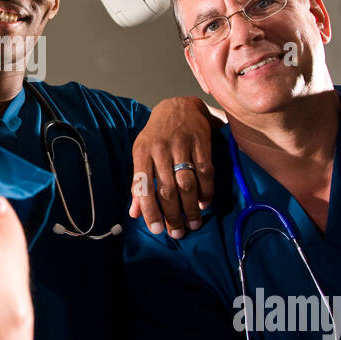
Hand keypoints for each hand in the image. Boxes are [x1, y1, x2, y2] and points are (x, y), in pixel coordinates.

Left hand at [129, 97, 223, 238]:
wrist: (178, 106)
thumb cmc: (157, 136)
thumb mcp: (142, 155)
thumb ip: (138, 184)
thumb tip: (134, 214)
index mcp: (142, 153)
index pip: (142, 186)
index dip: (149, 210)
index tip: (156, 230)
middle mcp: (160, 149)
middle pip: (166, 189)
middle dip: (173, 215)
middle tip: (178, 233)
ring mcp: (181, 144)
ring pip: (186, 182)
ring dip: (190, 207)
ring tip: (193, 223)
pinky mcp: (201, 141)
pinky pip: (204, 171)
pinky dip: (206, 190)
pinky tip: (204, 204)